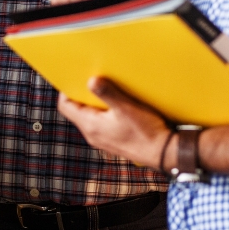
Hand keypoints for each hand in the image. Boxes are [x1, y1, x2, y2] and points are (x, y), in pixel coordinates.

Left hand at [57, 77, 172, 169]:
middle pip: (77, 110)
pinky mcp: (113, 140)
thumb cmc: (145, 133)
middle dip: (83, 94)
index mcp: (90, 126)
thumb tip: (91, 81)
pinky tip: (119, 105)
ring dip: (96, 103)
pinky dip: (105, 111)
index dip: (67, 90)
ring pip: (90, 116)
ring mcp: (102, 139)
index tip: (76, 76)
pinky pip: (102, 122)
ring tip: (108, 89)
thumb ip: (107, 93)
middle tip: (93, 78)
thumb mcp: (126, 108)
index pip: (65, 106)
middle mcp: (93, 134)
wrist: (163, 153)